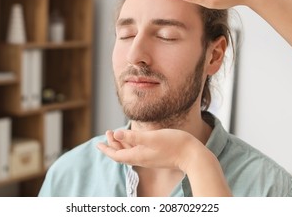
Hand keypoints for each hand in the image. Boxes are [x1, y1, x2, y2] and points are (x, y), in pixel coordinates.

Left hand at [97, 128, 231, 195]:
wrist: (193, 156)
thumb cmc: (174, 144)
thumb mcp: (152, 137)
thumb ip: (134, 136)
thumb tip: (116, 133)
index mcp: (138, 155)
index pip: (117, 155)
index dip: (106, 149)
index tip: (98, 143)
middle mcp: (142, 158)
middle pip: (122, 153)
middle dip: (113, 144)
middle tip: (107, 132)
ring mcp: (150, 157)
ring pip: (130, 152)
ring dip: (122, 143)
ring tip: (116, 134)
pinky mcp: (156, 155)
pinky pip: (138, 150)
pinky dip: (132, 144)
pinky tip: (133, 138)